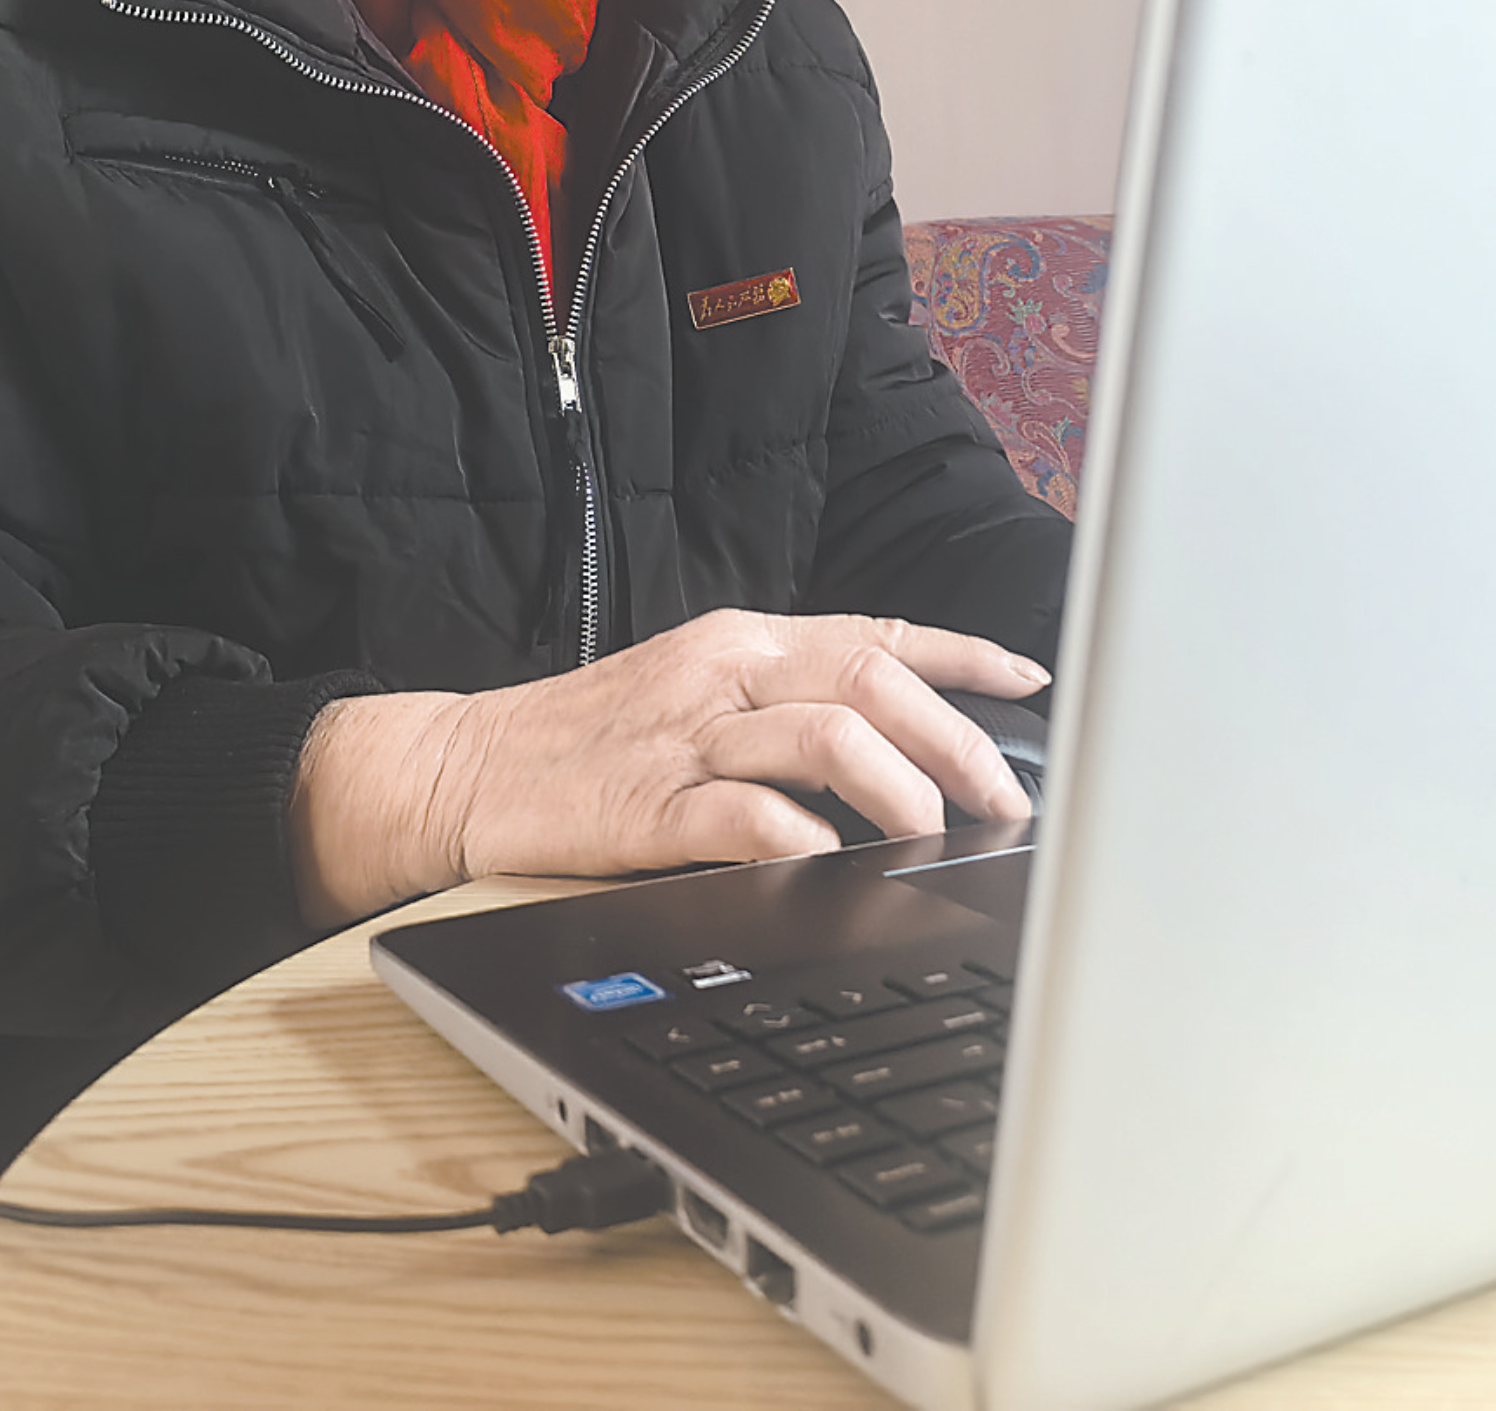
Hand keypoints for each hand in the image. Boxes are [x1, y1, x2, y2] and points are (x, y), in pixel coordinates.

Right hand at [288, 611, 1048, 929]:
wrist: (465, 767)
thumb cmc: (588, 742)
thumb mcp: (696, 695)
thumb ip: (785, 706)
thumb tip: (898, 743)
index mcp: (745, 642)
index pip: (878, 634)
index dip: (964, 658)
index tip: (1030, 684)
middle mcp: (725, 672)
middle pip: (872, 683)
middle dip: (956, 742)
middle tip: (1006, 800)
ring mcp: (686, 734)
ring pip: (825, 735)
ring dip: (898, 787)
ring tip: (937, 835)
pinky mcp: (645, 803)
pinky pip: (742, 813)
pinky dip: (801, 836)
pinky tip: (832, 861)